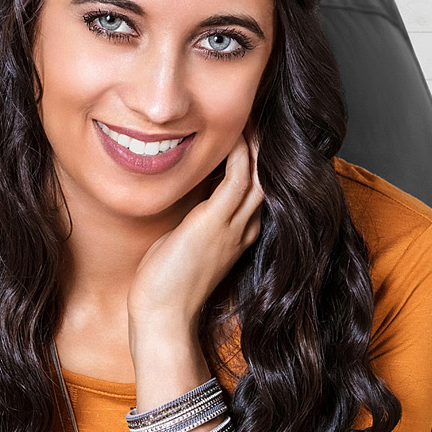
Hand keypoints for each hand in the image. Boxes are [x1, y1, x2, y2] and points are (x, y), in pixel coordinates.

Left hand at [126, 128, 263, 331]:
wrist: (162, 315)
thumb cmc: (165, 283)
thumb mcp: (184, 242)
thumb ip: (193, 218)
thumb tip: (186, 192)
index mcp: (239, 234)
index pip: (257, 189)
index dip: (258, 160)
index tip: (249, 133)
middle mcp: (244, 228)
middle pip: (268, 178)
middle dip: (265, 147)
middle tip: (258, 116)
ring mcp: (233, 226)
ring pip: (261, 175)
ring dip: (257, 144)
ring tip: (251, 116)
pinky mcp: (215, 223)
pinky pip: (238, 178)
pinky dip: (239, 153)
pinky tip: (233, 134)